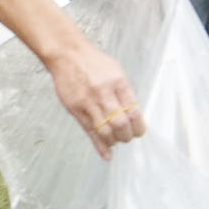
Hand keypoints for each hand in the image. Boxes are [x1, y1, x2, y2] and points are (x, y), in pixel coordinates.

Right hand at [47, 38, 145, 155]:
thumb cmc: (93, 61)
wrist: (68, 54)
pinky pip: (90, 131)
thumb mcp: (116, 71)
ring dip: (115, 141)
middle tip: (128, 137)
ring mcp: (89, 103)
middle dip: (128, 135)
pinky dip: (100, 145)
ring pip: (106, 130)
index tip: (140, 131)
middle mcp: (104, 93)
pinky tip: (107, 154)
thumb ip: (124, 92)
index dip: (139, 126)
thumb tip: (133, 114)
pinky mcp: (76, 109)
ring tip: (117, 141)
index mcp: (118, 82)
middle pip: (121, 124)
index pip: (134, 111)